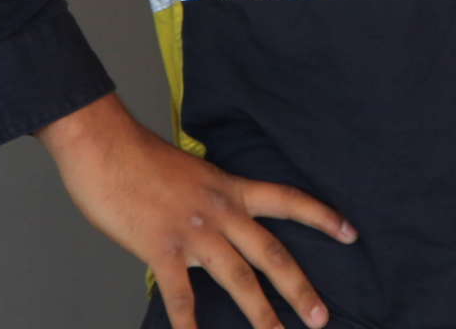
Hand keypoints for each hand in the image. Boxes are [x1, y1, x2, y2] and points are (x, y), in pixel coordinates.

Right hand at [37, 93, 354, 328]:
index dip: (322, 217)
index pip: (289, 200)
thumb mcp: (191, 174)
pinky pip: (181, 296)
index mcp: (230, 188)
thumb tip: (216, 227)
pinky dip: (189, 325)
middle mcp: (220, 211)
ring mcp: (193, 232)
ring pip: (238, 278)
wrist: (104, 145)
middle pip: (272, 253)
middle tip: (321, 317)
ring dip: (260, 313)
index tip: (351, 233)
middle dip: (299, 288)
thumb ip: (209, 201)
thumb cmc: (140, 157)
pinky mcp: (161, 249)